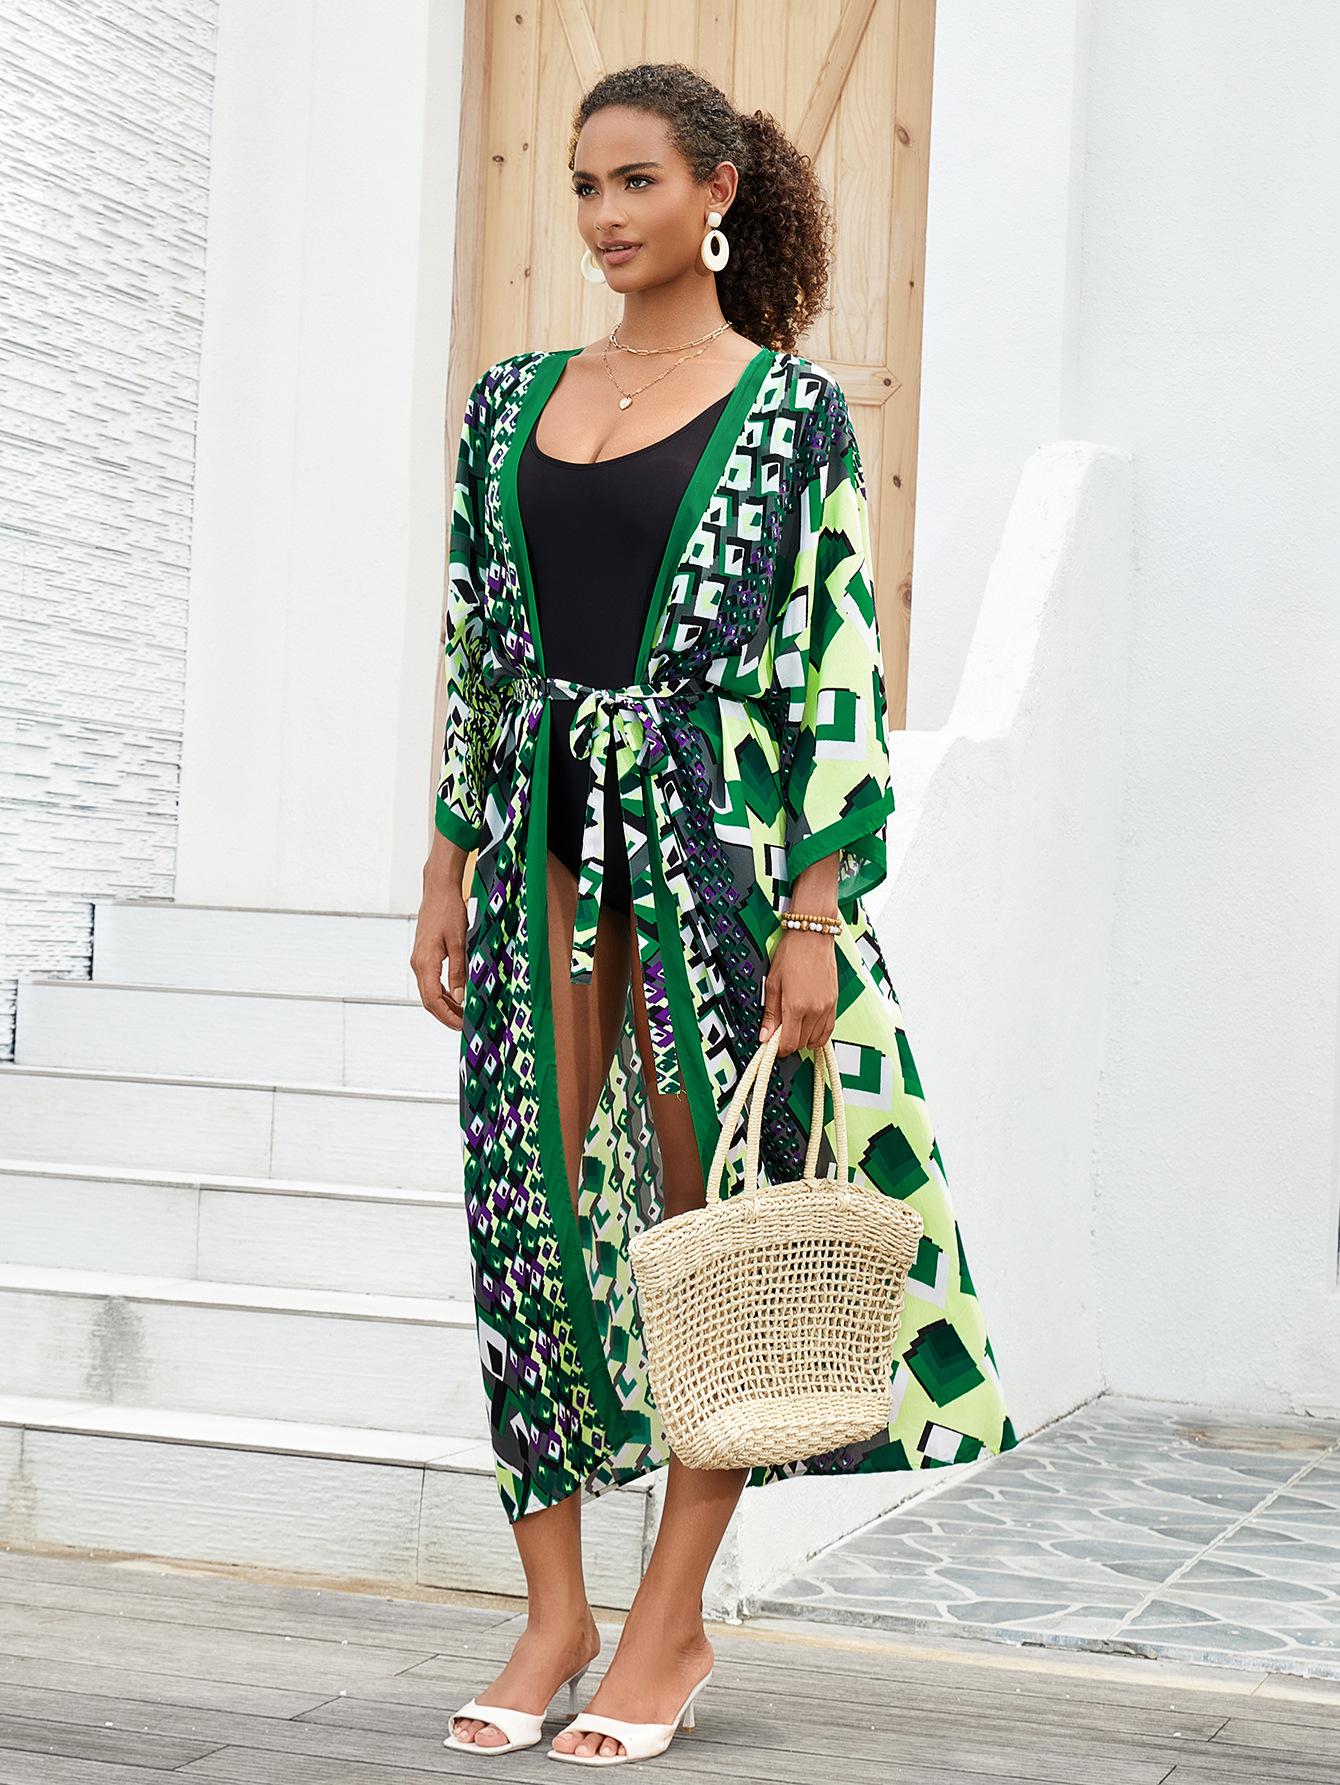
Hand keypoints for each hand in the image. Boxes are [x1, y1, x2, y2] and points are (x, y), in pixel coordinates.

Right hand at [412, 841, 469, 1029]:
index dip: (447, 1016)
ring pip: (429, 991)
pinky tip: (456, 996)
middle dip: (445, 1015)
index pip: (432, 1000)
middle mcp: (417, 964)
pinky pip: (430, 981)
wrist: (438, 890)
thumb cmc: (450, 912)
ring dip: (444, 1005)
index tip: (462, 1026)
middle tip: (464, 1025)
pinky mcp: (423, 956)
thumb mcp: (460, 943)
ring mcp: (418, 960)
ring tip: (463, 1014)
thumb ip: (459, 971)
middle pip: (428, 1000)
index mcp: (425, 962)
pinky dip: (442, 992)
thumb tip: (460, 998)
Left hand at [759, 927, 837, 1055]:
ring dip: (803, 1038)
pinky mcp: (835, 1003)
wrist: (812, 936)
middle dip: (789, 1042)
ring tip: (793, 1026)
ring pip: (816, 1039)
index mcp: (797, 1006)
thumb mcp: (773, 983)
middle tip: (779, 1031)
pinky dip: (818, 1034)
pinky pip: (829, 1030)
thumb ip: (770, 1013)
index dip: (779, 1048)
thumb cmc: (791, 954)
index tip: (772, 1043)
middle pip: (802, 1043)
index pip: (790, 1043)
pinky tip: (808, 1027)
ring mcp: (828, 1007)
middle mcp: (815, 1010)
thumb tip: (765, 1036)